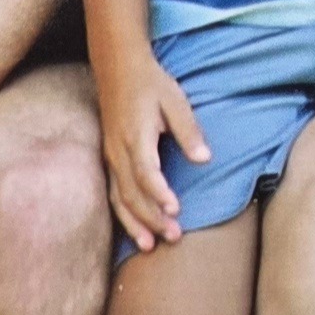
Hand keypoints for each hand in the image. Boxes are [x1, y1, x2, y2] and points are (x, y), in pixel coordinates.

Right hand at [96, 52, 208, 252]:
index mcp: (136, 135)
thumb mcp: (175, 101)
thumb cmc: (151, 84)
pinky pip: (112, 193)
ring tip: (151, 246)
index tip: (176, 209)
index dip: (159, 193)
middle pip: (132, 192)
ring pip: (119, 198)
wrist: (117, 67)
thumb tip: (205, 158)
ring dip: (135, 223)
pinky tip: (134, 230)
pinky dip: (123, 214)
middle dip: (152, 218)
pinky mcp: (108, 159)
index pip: (146, 171)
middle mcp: (118, 150)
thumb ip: (189, 131)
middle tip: (174, 236)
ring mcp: (110, 156)